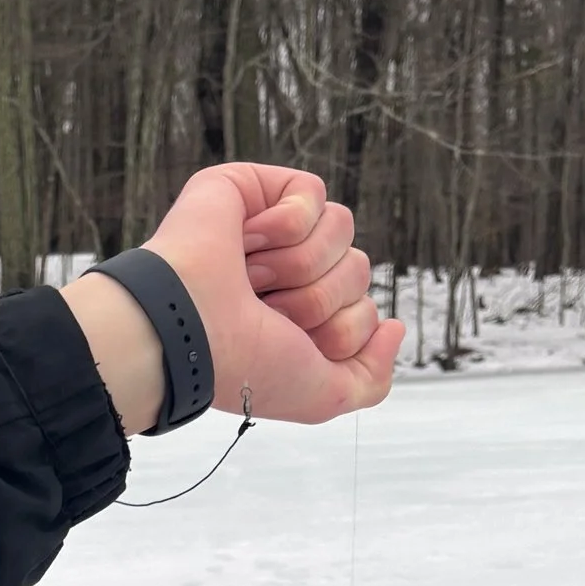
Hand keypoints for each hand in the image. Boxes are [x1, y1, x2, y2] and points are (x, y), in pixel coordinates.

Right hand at [65, 163, 402, 434]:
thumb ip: (370, 379)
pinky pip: (312, 194)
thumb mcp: (322, 396)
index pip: (363, 309)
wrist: (190, 329)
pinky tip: (246, 241)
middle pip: (358, 269)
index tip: (288, 342)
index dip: (341, 330)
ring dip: (299, 263)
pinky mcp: (253, 188)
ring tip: (250, 277)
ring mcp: (270, 230)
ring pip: (341, 227)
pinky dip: (285, 224)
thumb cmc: (243, 363)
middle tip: (264, 309)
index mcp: (300, 319)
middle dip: (319, 298)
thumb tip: (394, 327)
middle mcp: (287, 275)